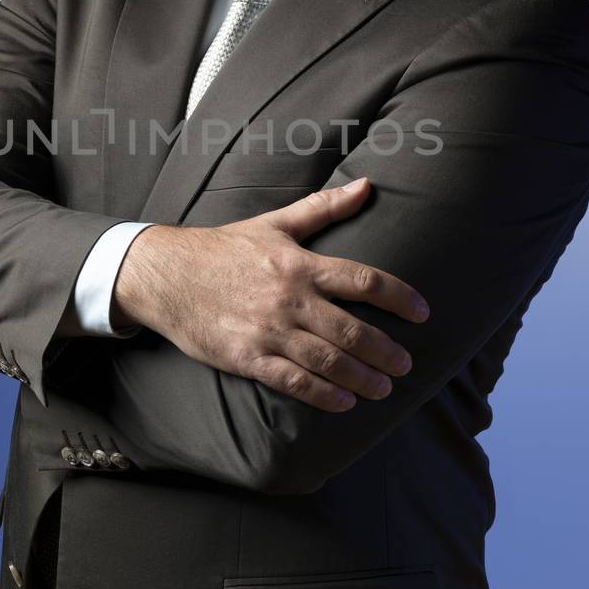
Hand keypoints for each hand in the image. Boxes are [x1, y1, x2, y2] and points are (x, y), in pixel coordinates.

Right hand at [112, 176, 429, 412]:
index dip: (399, 297)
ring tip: (383, 388)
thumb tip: (366, 186)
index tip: (423, 312)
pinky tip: (343, 402)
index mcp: (299, 263)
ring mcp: (269, 330)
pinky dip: (322, 395)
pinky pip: (293, 381)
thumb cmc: (222, 248)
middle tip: (406, 364)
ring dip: (362, 378)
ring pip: (328, 360)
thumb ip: (323, 208)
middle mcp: (289, 298)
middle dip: (385, 350)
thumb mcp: (273, 223)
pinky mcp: (247, 357)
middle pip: (352, 329)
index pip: (363, 280)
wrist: (164, 274)